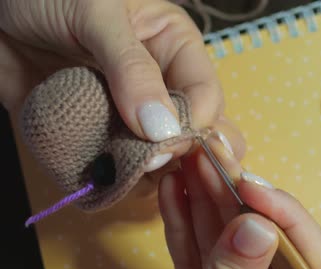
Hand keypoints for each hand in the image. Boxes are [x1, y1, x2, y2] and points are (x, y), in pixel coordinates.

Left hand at [0, 0, 243, 167]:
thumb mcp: (96, 14)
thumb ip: (132, 69)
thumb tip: (162, 129)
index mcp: (175, 48)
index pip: (206, 98)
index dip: (192, 126)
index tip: (162, 146)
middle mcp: (159, 87)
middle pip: (194, 136)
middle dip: (180, 158)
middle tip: (150, 165)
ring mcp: (128, 116)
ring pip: (160, 161)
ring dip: (143, 175)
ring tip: (116, 172)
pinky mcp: (97, 137)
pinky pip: (115, 169)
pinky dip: (109, 181)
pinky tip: (97, 179)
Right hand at [156, 134, 320, 268]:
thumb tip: (258, 226)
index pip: (317, 264)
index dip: (290, 220)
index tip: (253, 189)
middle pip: (271, 245)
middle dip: (237, 200)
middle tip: (215, 160)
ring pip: (233, 245)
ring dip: (208, 204)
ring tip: (191, 165)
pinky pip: (205, 260)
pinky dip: (187, 229)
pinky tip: (176, 193)